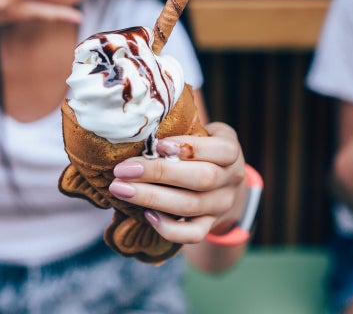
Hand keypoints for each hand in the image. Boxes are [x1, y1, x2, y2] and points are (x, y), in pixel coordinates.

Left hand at [108, 122, 245, 244]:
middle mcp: (232, 179)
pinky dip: (168, 228)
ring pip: (191, 206)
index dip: (189, 147)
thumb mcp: (203, 132)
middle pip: (202, 179)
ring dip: (152, 198)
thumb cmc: (201, 149)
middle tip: (122, 170)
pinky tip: (146, 215)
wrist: (222, 183)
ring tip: (121, 189)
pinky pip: (192, 234)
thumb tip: (141, 117)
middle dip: (159, 173)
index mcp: (231, 151)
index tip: (157, 144)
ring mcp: (222, 206)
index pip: (220, 150)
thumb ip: (183, 126)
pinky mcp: (210, 226)